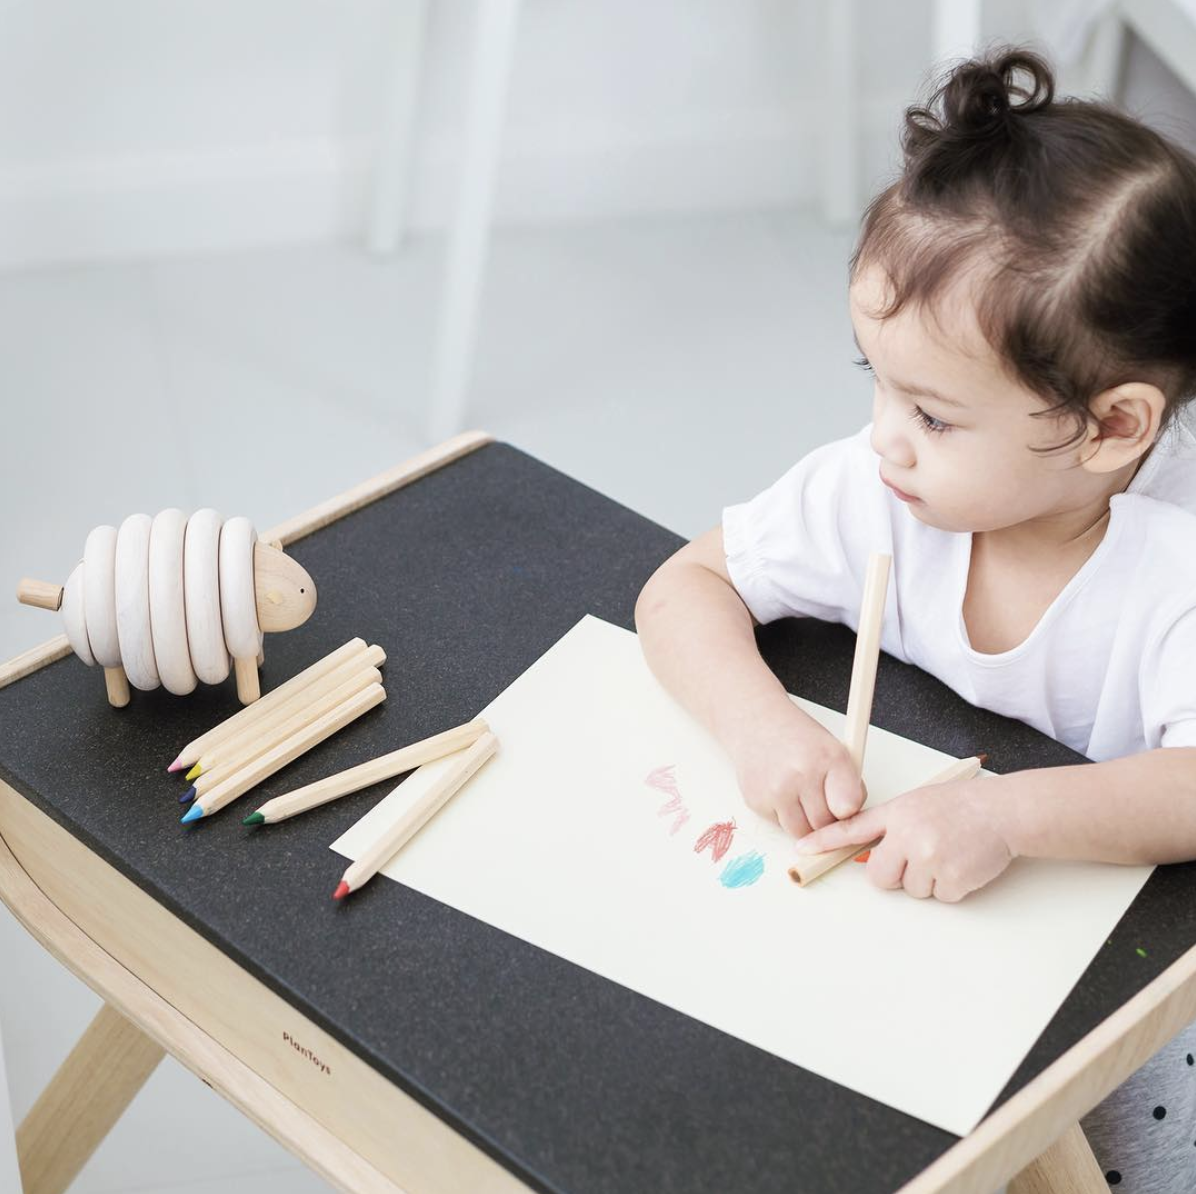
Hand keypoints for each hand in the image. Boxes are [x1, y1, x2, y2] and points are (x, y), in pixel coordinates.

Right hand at [729, 710, 867, 838]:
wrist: (756, 721)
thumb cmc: (796, 736)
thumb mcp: (832, 748)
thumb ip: (847, 782)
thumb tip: (850, 818)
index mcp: (829, 758)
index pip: (849, 807)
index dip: (847, 811)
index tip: (843, 806)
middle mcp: (802, 774)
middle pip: (824, 824)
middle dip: (825, 818)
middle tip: (820, 800)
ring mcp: (777, 790)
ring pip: (801, 832)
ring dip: (804, 822)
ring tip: (801, 797)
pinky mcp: (757, 802)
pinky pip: (780, 825)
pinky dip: (783, 816)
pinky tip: (781, 793)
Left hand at [795, 776, 1015, 901]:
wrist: (1003, 812)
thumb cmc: (961, 806)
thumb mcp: (917, 803)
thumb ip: (891, 825)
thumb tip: (866, 854)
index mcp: (897, 813)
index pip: (852, 828)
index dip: (825, 841)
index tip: (802, 850)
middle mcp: (908, 835)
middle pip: (880, 877)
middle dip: (894, 875)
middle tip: (918, 858)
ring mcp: (930, 857)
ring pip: (911, 890)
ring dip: (927, 880)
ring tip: (947, 853)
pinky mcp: (952, 878)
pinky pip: (939, 897)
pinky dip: (950, 887)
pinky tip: (961, 864)